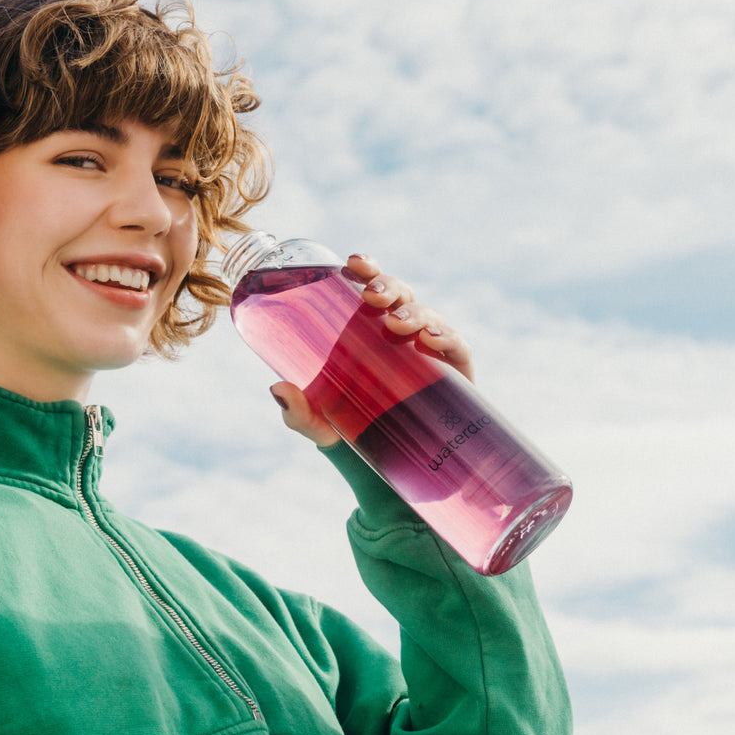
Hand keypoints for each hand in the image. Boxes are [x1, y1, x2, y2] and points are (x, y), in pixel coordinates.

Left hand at [270, 254, 475, 447]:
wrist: (393, 470)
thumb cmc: (353, 434)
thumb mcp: (320, 425)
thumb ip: (299, 412)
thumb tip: (278, 388)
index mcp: (367, 332)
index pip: (368, 289)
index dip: (366, 269)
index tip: (353, 264)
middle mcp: (399, 334)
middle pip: (399, 295)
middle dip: (388, 286)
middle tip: (372, 297)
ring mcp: (429, 351)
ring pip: (427, 315)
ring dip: (414, 312)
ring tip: (398, 324)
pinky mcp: (454, 374)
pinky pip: (455, 345)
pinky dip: (446, 336)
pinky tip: (431, 340)